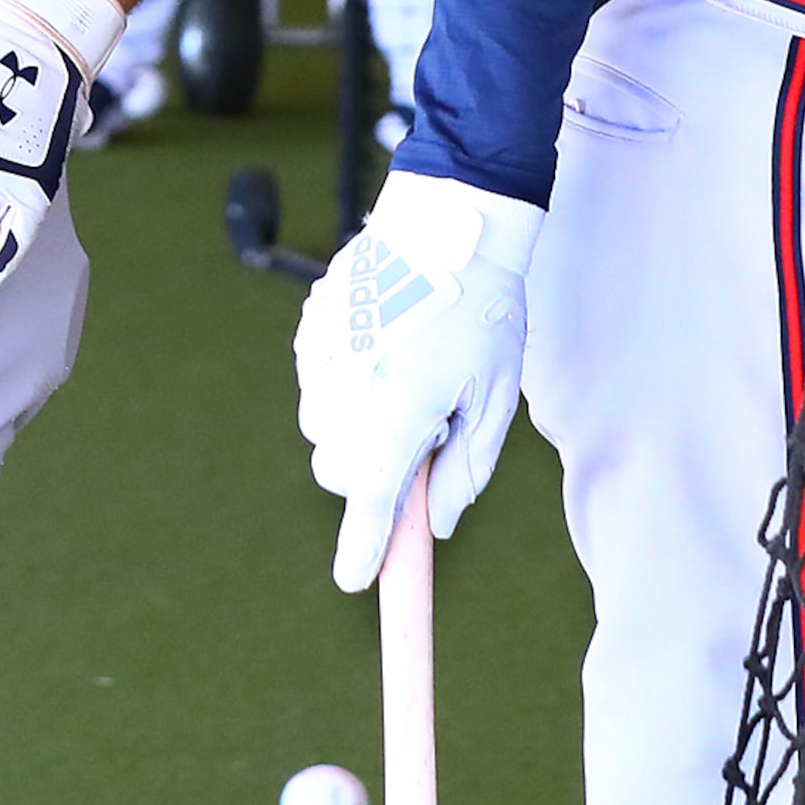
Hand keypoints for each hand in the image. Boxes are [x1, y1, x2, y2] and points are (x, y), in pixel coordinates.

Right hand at [295, 168, 544, 591]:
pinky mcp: (311, 330)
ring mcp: (325, 355)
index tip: (355, 581)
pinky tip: (380, 352)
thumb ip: (466, 468)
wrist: (444, 222)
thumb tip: (439, 526)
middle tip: (422, 438)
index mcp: (404, 405)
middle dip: (370, 474)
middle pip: (337, 469)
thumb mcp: (493, 396)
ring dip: (353, 430)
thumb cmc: (482, 311)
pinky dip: (341, 388)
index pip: (374, 497)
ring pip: (322, 428)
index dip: (364, 547)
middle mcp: (353, 385)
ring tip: (402, 382)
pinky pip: (315, 385)